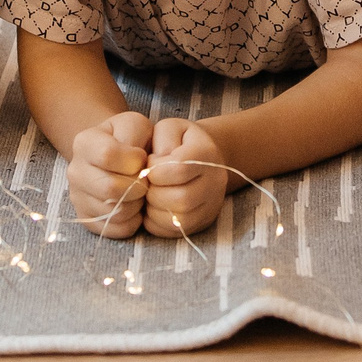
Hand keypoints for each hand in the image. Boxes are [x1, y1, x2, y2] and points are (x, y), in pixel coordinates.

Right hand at [67, 112, 153, 238]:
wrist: (116, 156)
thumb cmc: (130, 139)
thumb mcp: (135, 124)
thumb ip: (137, 134)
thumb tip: (135, 164)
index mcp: (84, 142)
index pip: (108, 155)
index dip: (133, 159)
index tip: (142, 158)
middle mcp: (75, 171)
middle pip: (110, 188)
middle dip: (138, 186)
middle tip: (145, 180)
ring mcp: (77, 197)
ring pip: (113, 212)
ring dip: (136, 204)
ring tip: (139, 192)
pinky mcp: (86, 219)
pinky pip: (114, 229)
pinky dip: (131, 221)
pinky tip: (133, 206)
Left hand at [141, 118, 228, 237]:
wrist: (202, 156)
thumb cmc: (179, 141)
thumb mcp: (169, 128)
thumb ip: (161, 140)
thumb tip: (154, 168)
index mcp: (206, 152)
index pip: (180, 168)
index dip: (155, 170)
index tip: (148, 165)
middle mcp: (215, 181)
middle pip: (182, 198)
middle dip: (153, 193)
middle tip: (146, 185)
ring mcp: (212, 204)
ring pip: (180, 219)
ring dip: (154, 210)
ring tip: (149, 196)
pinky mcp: (204, 221)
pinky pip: (176, 232)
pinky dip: (157, 223)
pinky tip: (154, 207)